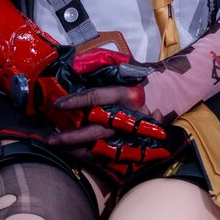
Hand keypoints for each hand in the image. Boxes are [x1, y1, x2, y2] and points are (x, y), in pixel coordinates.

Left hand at [46, 49, 167, 163]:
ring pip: (100, 148)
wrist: (167, 94)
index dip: (76, 101)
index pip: (96, 98)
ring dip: (78, 150)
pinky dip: (91, 157)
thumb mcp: (124, 65)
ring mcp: (129, 134)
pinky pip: (109, 156)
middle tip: (52, 138)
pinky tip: (74, 154)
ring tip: (58, 149)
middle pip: (96, 130)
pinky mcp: (132, 145)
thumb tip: (76, 65)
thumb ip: (100, 63)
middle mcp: (126, 116)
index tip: (58, 104)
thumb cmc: (140, 78)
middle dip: (72, 136)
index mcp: (124, 94)